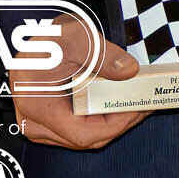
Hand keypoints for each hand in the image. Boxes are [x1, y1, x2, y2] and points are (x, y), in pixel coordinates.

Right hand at [11, 14, 150, 148]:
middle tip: (145, 104)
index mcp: (38, 107)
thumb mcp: (76, 38)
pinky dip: (100, 118)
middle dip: (120, 123)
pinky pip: (78, 128)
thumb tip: (129, 71)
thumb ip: (103, 55)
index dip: (115, 125)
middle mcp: (34, 122)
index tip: (137, 108)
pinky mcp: (47, 120)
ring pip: (83, 136)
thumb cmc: (46, 39)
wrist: (35, 40)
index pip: (82, 134)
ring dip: (112, 122)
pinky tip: (118, 102)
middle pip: (85, 139)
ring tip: (135, 102)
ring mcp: (39, 124)